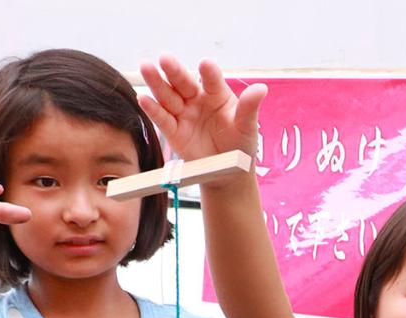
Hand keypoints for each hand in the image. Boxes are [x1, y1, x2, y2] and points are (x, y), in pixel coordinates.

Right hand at [138, 55, 264, 167]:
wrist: (228, 171)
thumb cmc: (240, 144)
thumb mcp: (247, 126)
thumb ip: (249, 107)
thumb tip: (262, 89)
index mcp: (216, 94)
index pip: (211, 80)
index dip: (208, 73)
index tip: (205, 65)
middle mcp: (197, 100)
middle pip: (183, 83)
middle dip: (174, 71)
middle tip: (165, 58)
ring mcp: (184, 114)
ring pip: (168, 96)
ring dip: (156, 83)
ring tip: (146, 68)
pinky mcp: (174, 131)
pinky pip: (162, 119)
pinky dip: (152, 109)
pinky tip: (143, 98)